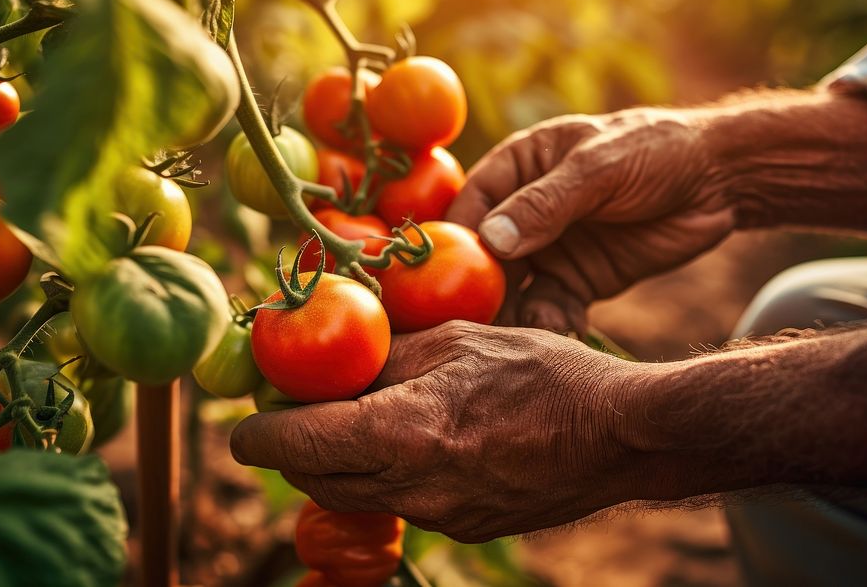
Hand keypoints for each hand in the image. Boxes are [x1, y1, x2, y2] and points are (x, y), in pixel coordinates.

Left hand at [230, 321, 639, 542]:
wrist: (619, 435)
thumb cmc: (546, 374)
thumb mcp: (460, 341)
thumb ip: (387, 358)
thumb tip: (334, 365)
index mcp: (405, 433)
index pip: (297, 446)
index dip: (258, 435)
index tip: (247, 421)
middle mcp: (414, 487)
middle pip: (316, 480)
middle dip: (293, 449)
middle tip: (297, 409)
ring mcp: (440, 516)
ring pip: (354, 496)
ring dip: (335, 463)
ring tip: (350, 419)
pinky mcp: (463, 526)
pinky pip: (399, 504)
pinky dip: (382, 475)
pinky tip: (408, 439)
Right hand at [447, 110, 734, 332]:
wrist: (718, 180)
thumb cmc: (655, 150)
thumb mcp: (599, 168)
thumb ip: (546, 204)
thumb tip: (490, 240)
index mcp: (517, 168)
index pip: (470, 207)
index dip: (455, 243)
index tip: (448, 280)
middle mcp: (522, 211)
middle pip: (483, 257)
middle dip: (478, 292)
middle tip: (473, 326)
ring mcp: (547, 249)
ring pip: (512, 290)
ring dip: (512, 316)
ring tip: (519, 340)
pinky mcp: (576, 281)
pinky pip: (550, 309)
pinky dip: (550, 326)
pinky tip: (559, 338)